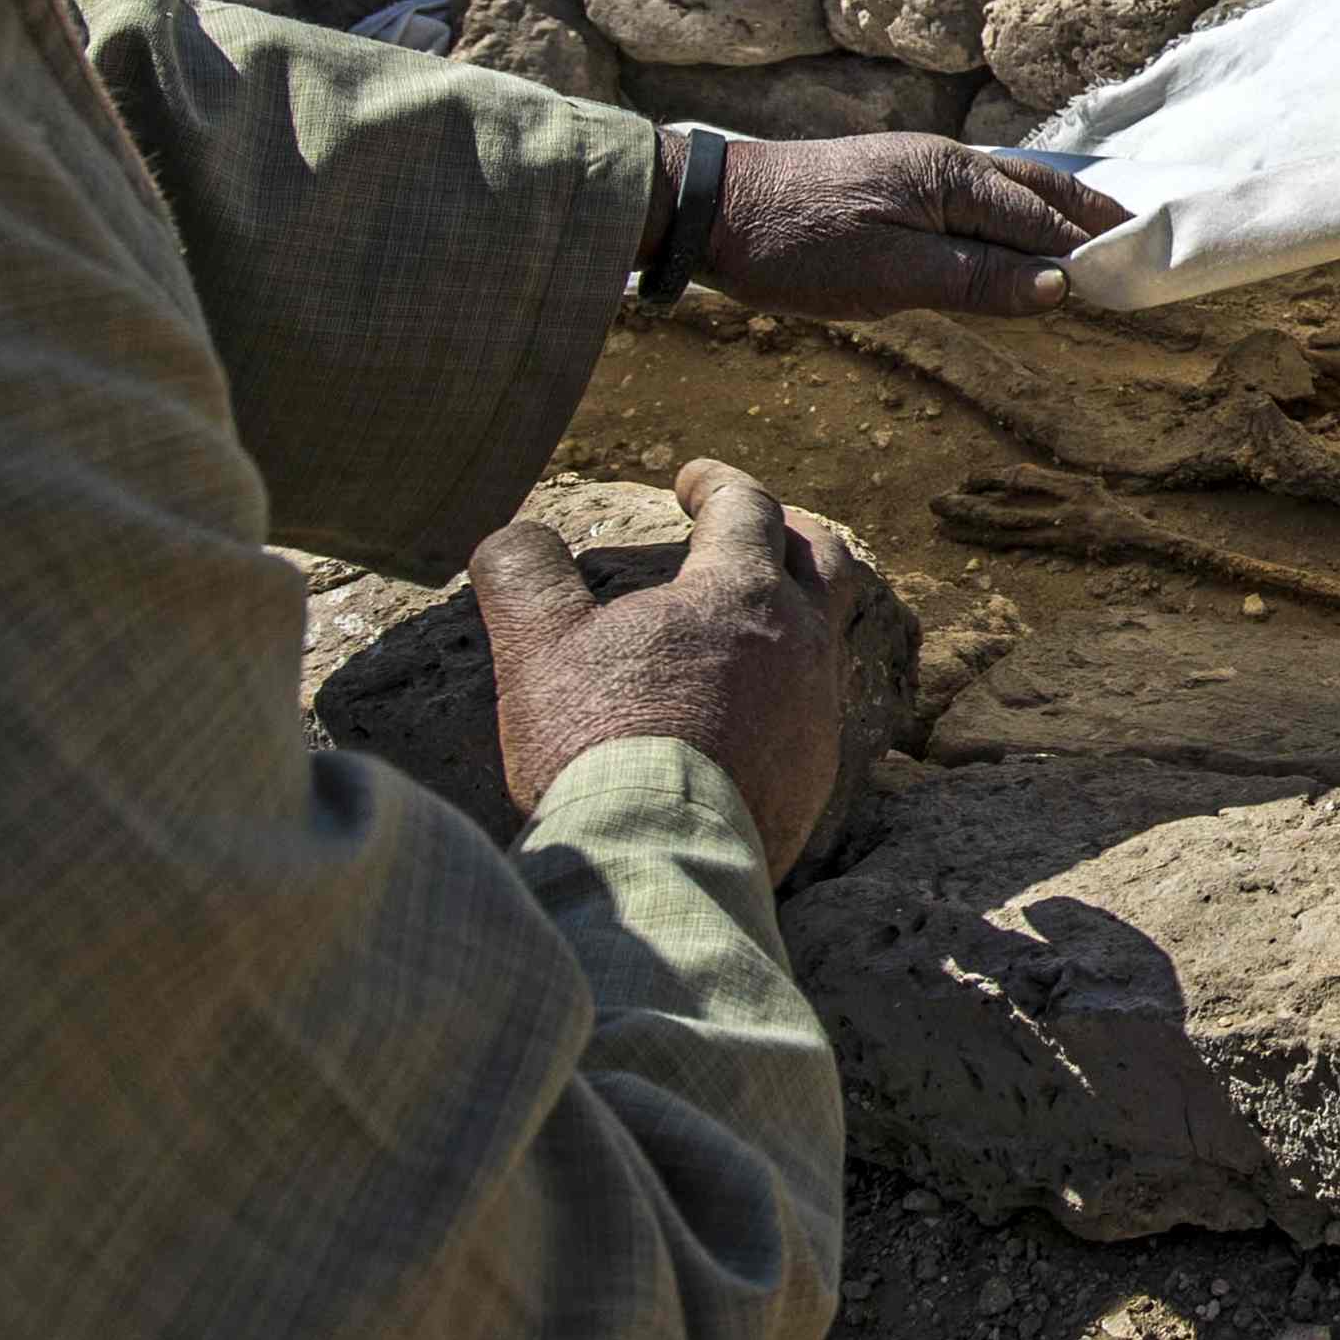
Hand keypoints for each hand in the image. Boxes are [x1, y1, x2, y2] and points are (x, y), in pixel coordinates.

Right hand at [471, 458, 850, 862]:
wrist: (657, 859)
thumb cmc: (596, 741)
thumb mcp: (536, 644)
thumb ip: (524, 573)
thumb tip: (514, 536)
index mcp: (740, 594)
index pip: (745, 507)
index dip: (717, 483)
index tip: (690, 480)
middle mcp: (799, 644)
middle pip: (821, 560)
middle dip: (788, 532)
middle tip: (756, 529)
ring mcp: (817, 713)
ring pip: (825, 638)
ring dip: (792, 617)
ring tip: (752, 625)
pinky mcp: (816, 777)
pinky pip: (815, 713)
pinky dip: (787, 693)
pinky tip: (750, 716)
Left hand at [694, 133, 1126, 318]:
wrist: (708, 208)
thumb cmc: (794, 244)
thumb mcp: (887, 274)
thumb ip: (976, 279)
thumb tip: (1060, 285)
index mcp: (950, 178)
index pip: (1039, 219)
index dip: (1088, 248)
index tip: (1137, 272)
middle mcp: (943, 162)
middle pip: (1036, 188)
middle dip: (1088, 214)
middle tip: (1138, 236)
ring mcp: (916, 168)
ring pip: (1006, 187)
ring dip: (1054, 210)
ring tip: (1093, 230)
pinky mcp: (892, 183)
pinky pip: (976, 196)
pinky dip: (1013, 212)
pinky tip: (1013, 229)